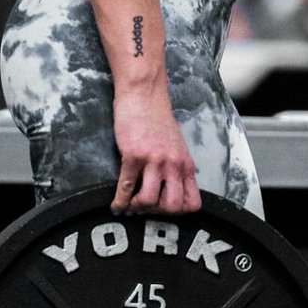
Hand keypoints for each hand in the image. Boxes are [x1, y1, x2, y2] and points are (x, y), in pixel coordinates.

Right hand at [110, 85, 199, 214]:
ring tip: (130, 204)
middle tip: (146, 208)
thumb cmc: (157, 118)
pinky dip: (118, 202)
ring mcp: (154, 160)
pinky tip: (115, 205)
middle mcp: (173, 164)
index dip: (178, 212)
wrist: (144, 94)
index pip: (192, 203)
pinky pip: (125, 187)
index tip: (163, 209)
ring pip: (149, 201)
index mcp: (185, 164)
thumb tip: (169, 187)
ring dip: (137, 208)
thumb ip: (176, 165)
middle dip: (157, 213)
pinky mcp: (133, 155)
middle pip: (172, 206)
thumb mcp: (177, 144)